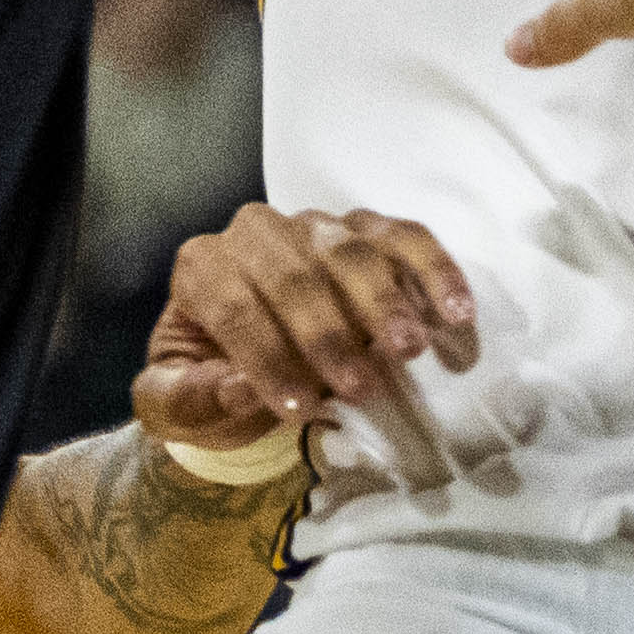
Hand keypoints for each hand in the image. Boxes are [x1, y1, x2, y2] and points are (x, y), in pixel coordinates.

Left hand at [134, 202, 478, 439]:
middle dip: (329, 334)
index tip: (298, 408)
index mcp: (202, 267)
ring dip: (384, 302)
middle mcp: (256, 232)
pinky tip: (456, 312)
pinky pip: (403, 237)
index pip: (232, 304)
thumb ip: (192, 399)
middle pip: (295, 273)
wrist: (246, 363)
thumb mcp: (177, 405)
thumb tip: (237, 390)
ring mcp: (316, 225)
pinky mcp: (366, 229)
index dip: (264, 356)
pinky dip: (433, 270)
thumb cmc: (211, 383)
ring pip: (352, 250)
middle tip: (362, 387)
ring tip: (408, 350)